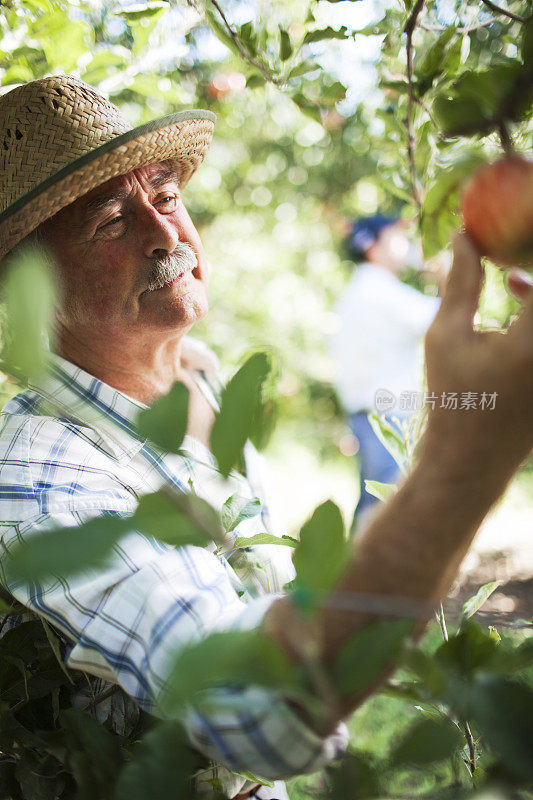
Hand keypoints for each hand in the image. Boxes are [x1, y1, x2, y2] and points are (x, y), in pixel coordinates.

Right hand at [423, 233, 532, 479]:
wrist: (469, 462)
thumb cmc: (451, 400)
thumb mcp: (446, 336)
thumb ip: (459, 282)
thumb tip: (463, 236)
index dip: (528, 237)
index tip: (518, 211)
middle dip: (527, 261)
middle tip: (515, 227)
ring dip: (532, 283)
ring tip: (508, 262)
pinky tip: (513, 289)